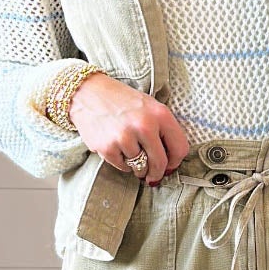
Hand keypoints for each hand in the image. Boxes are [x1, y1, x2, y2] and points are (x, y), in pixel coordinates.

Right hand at [68, 72, 190, 184]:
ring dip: (137, 166)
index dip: (176, 162)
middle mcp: (145, 126)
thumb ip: (163, 130)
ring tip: (130, 151)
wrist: (89, 93)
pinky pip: (123, 167)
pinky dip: (122, 162)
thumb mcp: (149, 106)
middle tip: (153, 176)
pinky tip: (117, 147)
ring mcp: (125, 138)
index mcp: (160, 114)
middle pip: (160, 163)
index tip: (170, 167)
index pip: (180, 148)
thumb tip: (169, 162)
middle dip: (157, 173)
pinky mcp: (108, 148)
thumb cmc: (122, 101)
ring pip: (140, 167)